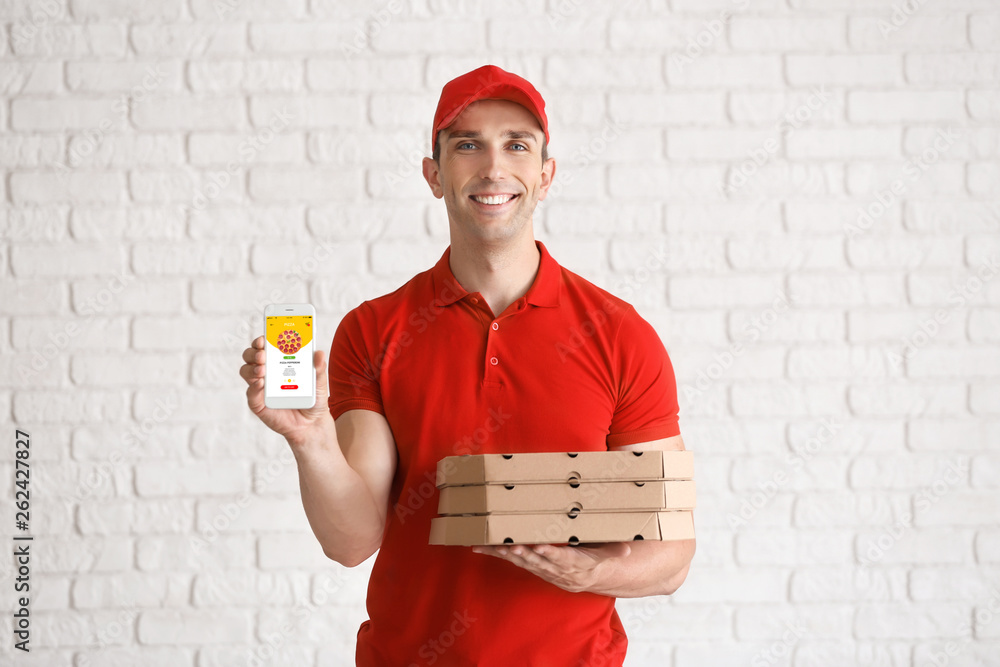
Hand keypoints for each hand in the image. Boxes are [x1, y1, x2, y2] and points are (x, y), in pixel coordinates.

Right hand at [240, 335, 333, 445]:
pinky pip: (251, 393)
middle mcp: (267, 372)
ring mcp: (261, 387)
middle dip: (254, 352)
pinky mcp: (258, 403)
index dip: (262, 340)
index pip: (266, 346)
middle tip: (263, 354)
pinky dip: (253, 387)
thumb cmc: (313, 398)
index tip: (265, 337)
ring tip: (263, 369)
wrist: (312, 423)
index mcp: (279, 362)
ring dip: (252, 367)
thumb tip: (319, 353)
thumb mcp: (319, 383)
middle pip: (251, 356)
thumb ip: (319, 369)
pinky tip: (261, 383)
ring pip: (246, 371)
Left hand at [472, 542, 630, 593]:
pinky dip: (499, 554)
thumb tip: (628, 549)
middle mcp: (559, 572)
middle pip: (539, 562)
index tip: (540, 547)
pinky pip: (516, 562)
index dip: (550, 554)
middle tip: (512, 546)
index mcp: (577, 566)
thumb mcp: (613, 553)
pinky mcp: (537, 569)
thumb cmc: (602, 559)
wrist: (596, 577)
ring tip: (495, 546)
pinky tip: (481, 547)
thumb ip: (617, 550)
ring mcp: (546, 572)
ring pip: (524, 562)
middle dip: (525, 554)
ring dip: (509, 555)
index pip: (562, 559)